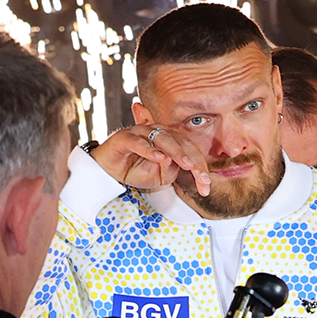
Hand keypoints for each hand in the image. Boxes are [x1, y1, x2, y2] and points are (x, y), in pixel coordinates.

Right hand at [89, 124, 211, 197]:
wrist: (109, 173)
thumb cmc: (136, 171)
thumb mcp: (160, 177)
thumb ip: (172, 170)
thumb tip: (180, 164)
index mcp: (170, 138)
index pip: (190, 149)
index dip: (200, 166)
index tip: (206, 186)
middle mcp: (157, 131)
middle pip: (181, 142)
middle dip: (194, 161)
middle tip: (202, 178)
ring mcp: (141, 132)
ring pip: (162, 138)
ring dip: (177, 152)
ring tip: (187, 165)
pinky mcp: (124, 137)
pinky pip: (138, 142)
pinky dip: (149, 149)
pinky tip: (159, 158)